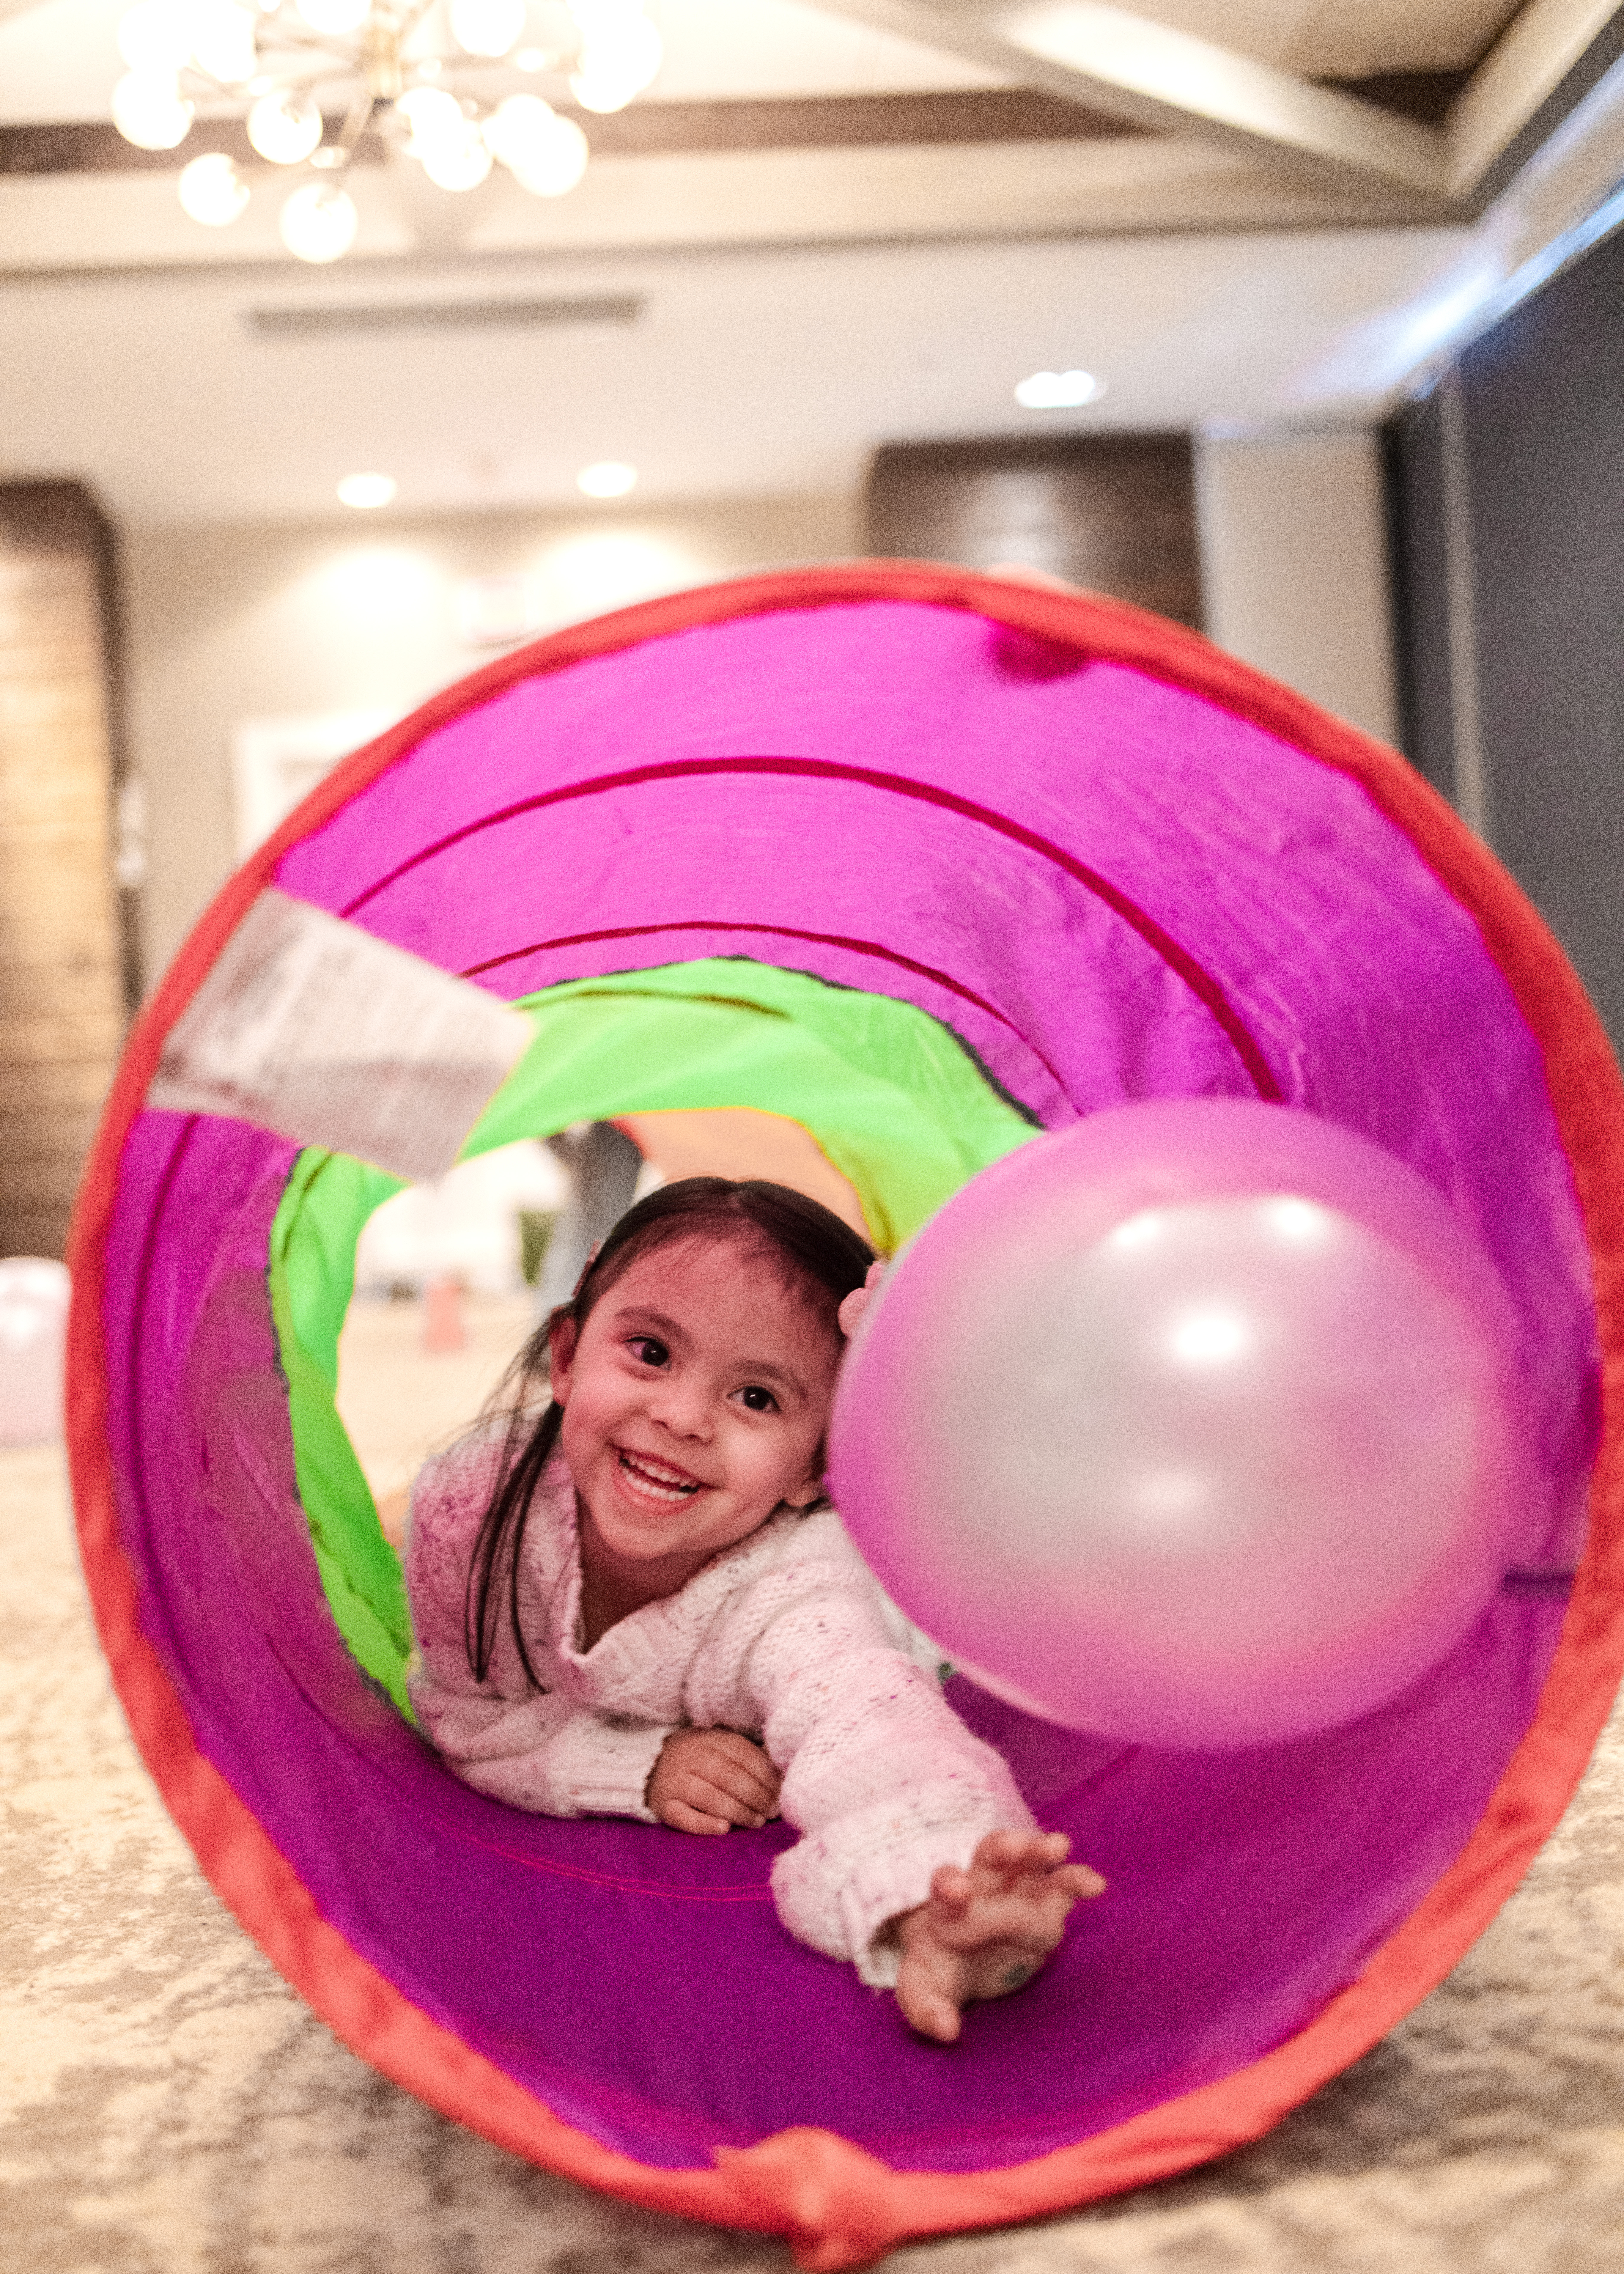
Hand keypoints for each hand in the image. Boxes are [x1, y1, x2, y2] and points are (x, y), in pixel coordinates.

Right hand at [647, 1727, 782, 1835]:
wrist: (651, 1764)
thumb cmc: (699, 1758)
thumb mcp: (720, 1748)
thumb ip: (746, 1759)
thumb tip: (780, 1779)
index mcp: (708, 1738)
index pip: (742, 1753)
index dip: (765, 1775)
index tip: (780, 1793)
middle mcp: (690, 1756)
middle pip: (728, 1776)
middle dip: (755, 1796)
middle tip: (772, 1812)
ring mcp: (674, 1781)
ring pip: (709, 1797)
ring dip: (738, 1812)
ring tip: (757, 1822)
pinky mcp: (663, 1805)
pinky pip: (683, 1817)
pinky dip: (704, 1824)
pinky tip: (724, 1829)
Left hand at [892, 1829, 1104, 2043]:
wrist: (967, 1962)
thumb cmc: (944, 1971)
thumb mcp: (925, 1990)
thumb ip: (926, 2007)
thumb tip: (947, 2030)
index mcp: (947, 1909)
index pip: (944, 1888)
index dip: (949, 1885)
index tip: (956, 1886)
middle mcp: (983, 1892)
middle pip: (990, 1860)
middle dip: (1002, 1848)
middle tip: (1015, 1844)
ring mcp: (1017, 1897)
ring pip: (1028, 1864)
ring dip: (1041, 1852)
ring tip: (1058, 1845)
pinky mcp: (1046, 1910)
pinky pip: (1062, 1890)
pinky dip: (1077, 1882)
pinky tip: (1095, 1883)